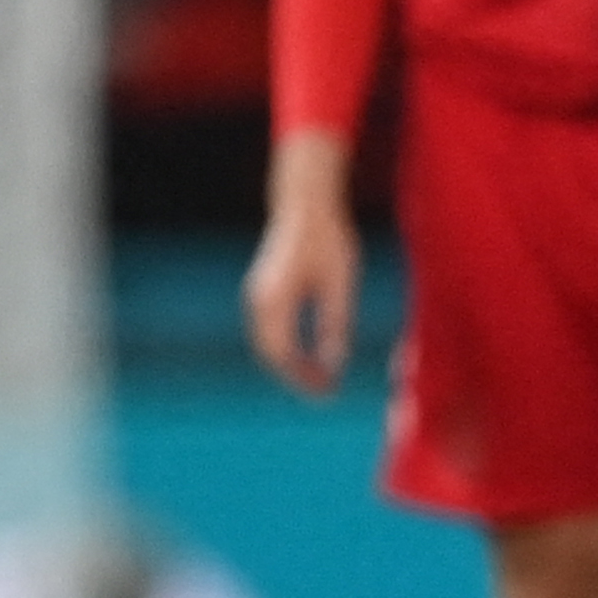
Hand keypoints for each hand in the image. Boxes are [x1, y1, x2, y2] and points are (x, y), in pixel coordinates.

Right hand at [244, 190, 360, 399]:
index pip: (283, 353)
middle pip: (269, 353)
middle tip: (325, 392)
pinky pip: (270, 330)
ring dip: (290, 363)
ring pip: (268, 343)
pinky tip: (310, 353)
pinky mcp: (264, 290)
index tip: (327, 393)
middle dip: (295, 376)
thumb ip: (336, 326)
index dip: (303, 378)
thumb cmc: (327, 240)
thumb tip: (335, 364)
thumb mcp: (340, 286)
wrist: (305, 205)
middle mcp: (259, 300)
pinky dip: (287, 348)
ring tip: (320, 377)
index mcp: (275, 300)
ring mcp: (258, 295)